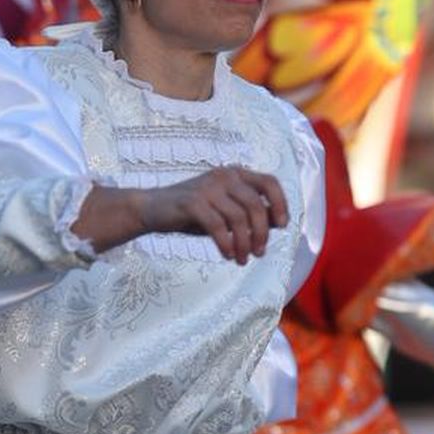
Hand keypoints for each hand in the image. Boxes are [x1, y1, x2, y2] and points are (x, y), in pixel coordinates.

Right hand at [76, 168, 289, 264]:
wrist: (152, 209)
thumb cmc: (193, 212)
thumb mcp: (225, 211)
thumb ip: (249, 213)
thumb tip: (278, 222)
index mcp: (235, 174)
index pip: (269, 182)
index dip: (280, 203)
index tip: (282, 226)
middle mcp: (224, 176)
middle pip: (257, 205)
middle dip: (261, 233)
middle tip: (258, 254)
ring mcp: (208, 187)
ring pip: (239, 218)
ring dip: (244, 243)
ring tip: (241, 259)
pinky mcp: (192, 202)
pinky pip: (218, 226)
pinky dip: (226, 243)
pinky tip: (226, 255)